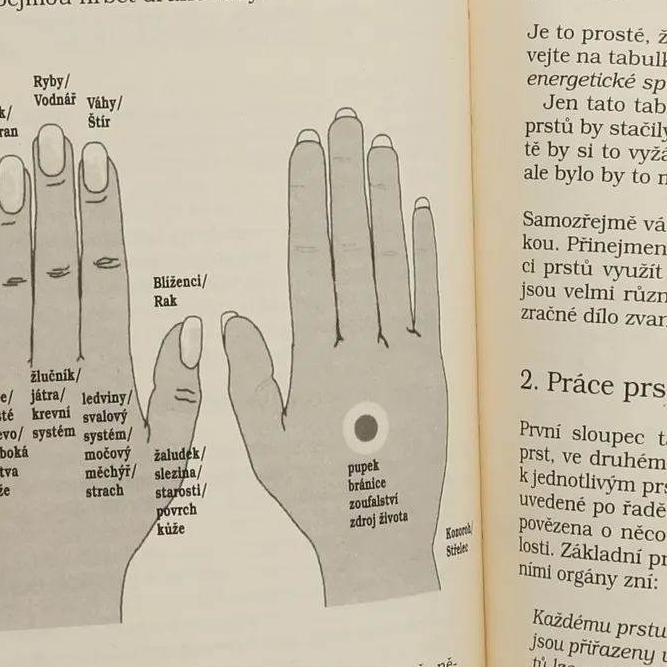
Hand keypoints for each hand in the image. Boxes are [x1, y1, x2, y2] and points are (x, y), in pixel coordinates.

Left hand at [0, 126, 201, 630]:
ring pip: (9, 296)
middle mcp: (56, 384)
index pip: (101, 285)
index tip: (96, 170)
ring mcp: (6, 396)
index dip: (98, 222)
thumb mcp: (164, 474)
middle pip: (55, 275)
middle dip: (55, 204)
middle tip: (52, 142)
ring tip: (13, 169)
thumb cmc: (113, 538)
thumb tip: (189, 332)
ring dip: (10, 230)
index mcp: (106, 391)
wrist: (46, 600)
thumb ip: (176, 402)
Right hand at [223, 112, 446, 607]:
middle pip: (353, 248)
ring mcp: (405, 358)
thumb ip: (247, 378)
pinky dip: (424, 253)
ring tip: (377, 146)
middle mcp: (365, 352)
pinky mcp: (435, 371)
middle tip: (342, 120)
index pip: (311, 264)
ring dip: (384, 201)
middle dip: (345, 179)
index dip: (308, 202)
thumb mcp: (262, 445)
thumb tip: (230, 315)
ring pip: (393, 265)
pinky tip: (418, 207)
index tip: (304, 151)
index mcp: (316, 366)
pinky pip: (430, 302)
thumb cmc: (315, 499)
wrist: (382, 546)